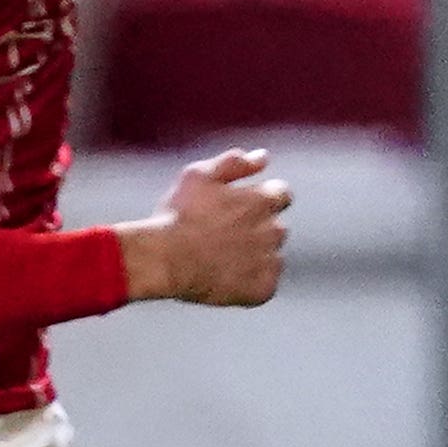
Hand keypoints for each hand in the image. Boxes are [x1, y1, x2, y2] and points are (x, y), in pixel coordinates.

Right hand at [115, 147, 290, 306]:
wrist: (165, 259)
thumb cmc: (178, 215)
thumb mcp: (199, 176)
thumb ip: (235, 162)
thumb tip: (263, 157)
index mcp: (264, 200)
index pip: (283, 194)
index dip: (262, 199)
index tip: (240, 208)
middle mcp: (274, 230)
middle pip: (277, 226)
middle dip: (258, 228)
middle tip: (222, 235)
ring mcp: (270, 261)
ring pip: (272, 256)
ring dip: (255, 255)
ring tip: (220, 258)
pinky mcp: (263, 290)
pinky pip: (265, 284)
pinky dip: (250, 282)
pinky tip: (224, 277)